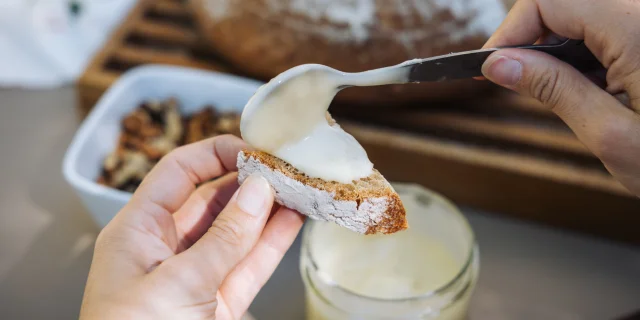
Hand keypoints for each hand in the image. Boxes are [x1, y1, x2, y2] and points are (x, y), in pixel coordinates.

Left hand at [80, 135, 304, 318]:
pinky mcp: (219, 304)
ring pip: (236, 232)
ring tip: (299, 187)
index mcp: (137, 233)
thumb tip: (258, 190)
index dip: (215, 154)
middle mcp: (166, 249)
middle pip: (212, 200)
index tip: (254, 147)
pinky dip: (272, 243)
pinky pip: (249, 264)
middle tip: (286, 167)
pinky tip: (293, 221)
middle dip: (249, 181)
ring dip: (268, 209)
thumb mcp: (176, 286)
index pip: (177, 174)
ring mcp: (196, 276)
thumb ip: (223, 239)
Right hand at [480, 0, 639, 195]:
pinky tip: (596, 84)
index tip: (494, 66)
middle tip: (519, 81)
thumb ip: (552, 90)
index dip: (512, 30)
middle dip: (534, 37)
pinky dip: (592, 49)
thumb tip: (500, 65)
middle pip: (568, 1)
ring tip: (564, 91)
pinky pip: (614, 23)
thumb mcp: (610, 135)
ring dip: (563, 45)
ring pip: (588, 11)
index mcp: (639, 28)